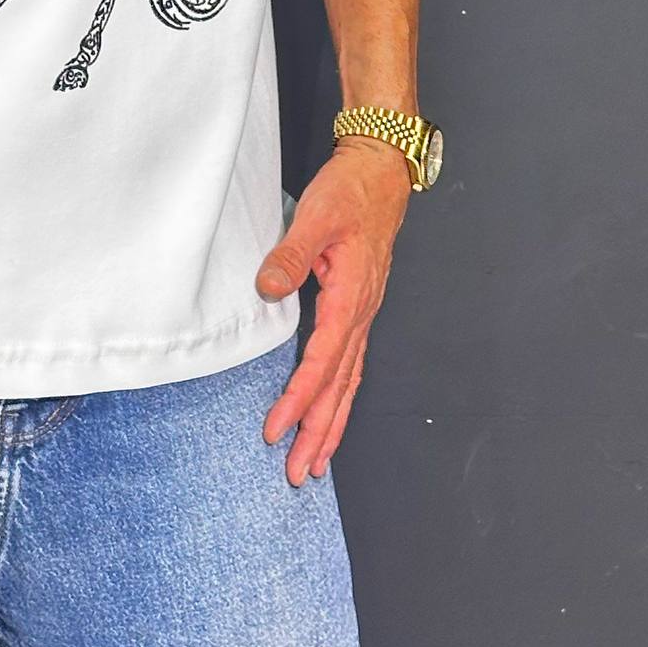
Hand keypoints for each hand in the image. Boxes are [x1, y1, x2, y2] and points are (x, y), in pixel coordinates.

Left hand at [253, 136, 411, 485]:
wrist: (380, 173)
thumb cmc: (350, 193)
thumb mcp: (316, 216)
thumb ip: (291, 253)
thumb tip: (268, 287)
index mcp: (351, 298)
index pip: (323, 362)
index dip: (299, 399)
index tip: (277, 430)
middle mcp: (360, 314)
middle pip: (340, 387)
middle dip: (319, 432)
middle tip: (299, 473)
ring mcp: (362, 314)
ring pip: (348, 382)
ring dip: (331, 423)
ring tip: (316, 461)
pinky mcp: (357, 307)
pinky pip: (349, 364)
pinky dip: (339, 396)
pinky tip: (329, 413)